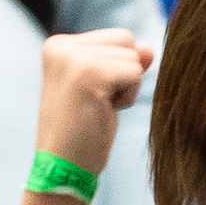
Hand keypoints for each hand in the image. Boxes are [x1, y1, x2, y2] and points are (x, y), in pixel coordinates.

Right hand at [34, 27, 153, 182]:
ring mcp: (72, 58)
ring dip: (126, 88)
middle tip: (96, 103)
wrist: (63, 167)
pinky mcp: (89, 73)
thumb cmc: (82, 131)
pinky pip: (134, 73)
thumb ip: (122, 60)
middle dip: (123, 74)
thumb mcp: (103, 87)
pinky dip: (128, 97)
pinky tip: (103, 111)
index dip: (116, 69)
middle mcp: (60, 45)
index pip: (116, 37)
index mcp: (57, 45)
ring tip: (98, 107)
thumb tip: (148, 48)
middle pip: (126, 41)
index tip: (91, 95)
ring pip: (133, 56)